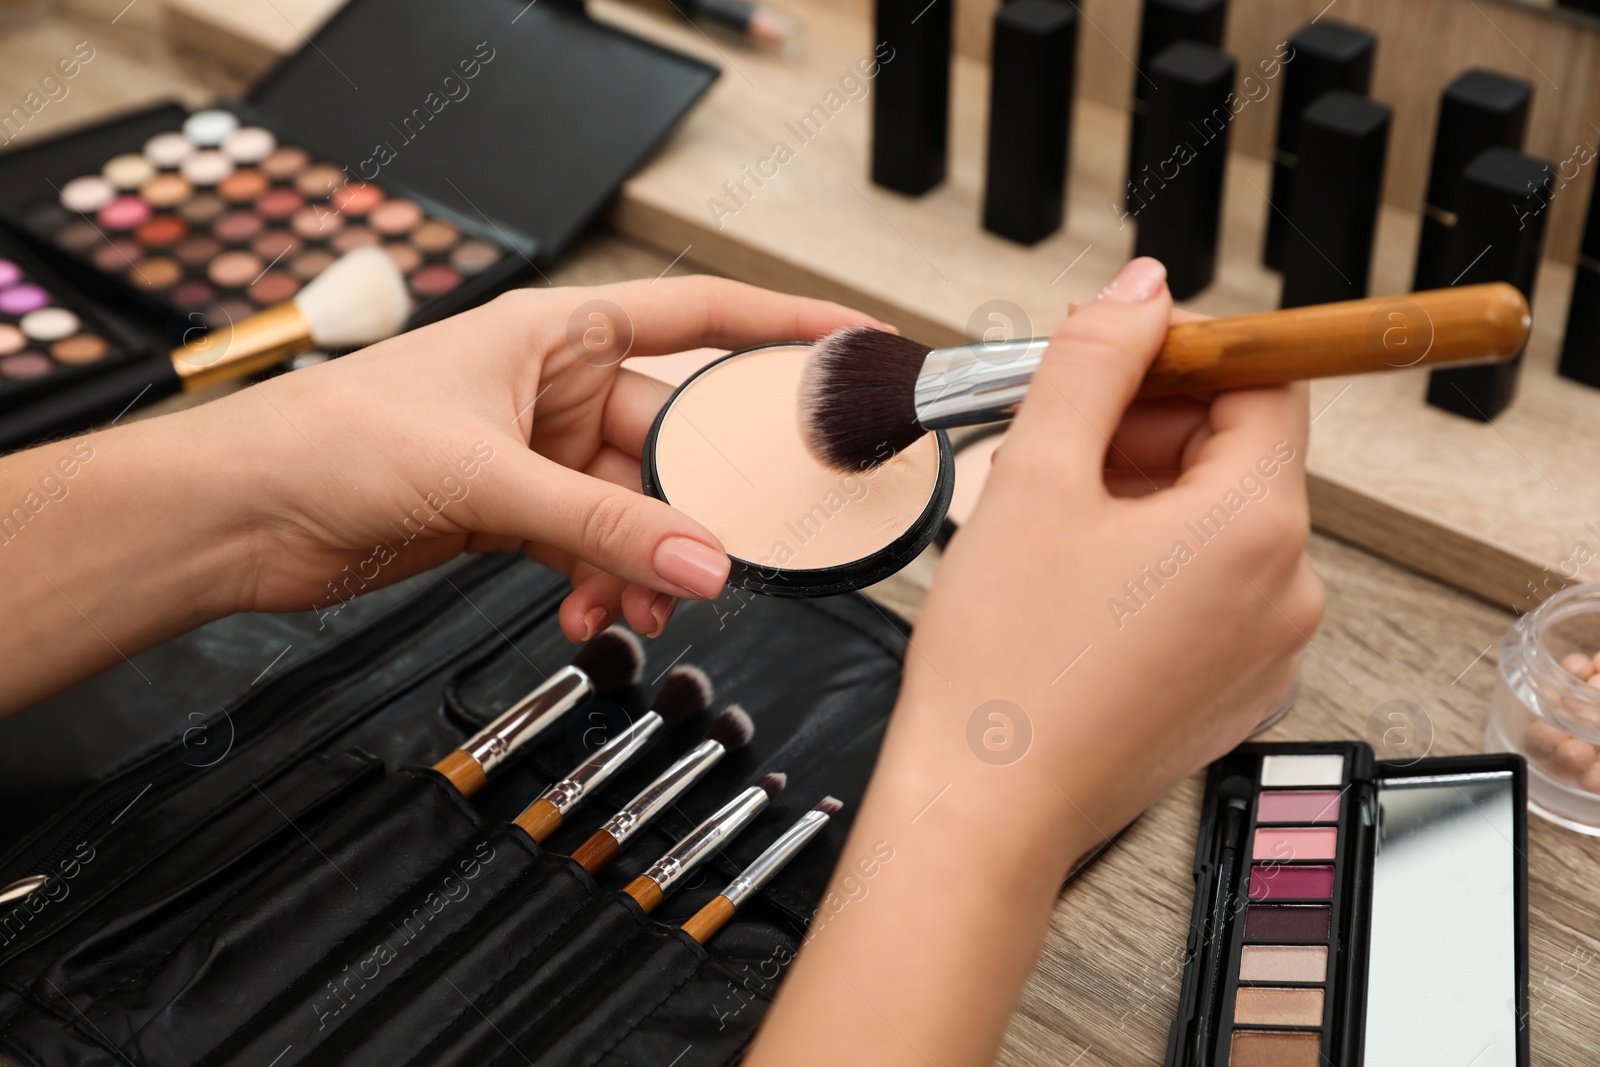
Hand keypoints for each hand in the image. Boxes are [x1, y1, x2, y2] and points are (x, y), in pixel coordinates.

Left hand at [193, 276, 887, 639]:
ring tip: (640, 606)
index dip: (776, 328)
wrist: (241, 513)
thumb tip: (701, 561)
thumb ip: (602, 527)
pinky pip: (592, 549)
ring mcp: (536, 456)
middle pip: (670, 441)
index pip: (692, 317)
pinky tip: (593, 614)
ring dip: (645, 563)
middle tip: (732, 549)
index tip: (847, 343)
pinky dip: (602, 585)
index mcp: (555, 334)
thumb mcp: (486, 476)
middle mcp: (554, 389)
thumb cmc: (331, 439)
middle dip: (699, 504)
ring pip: (633, 509)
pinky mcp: (511, 515)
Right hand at [749, 257, 1322, 1066]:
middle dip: (1144, 430)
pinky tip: (1070, 581)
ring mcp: (1266, 650)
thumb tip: (1143, 291)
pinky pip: (1208, 594)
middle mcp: (1287, 590)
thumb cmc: (1003, 666)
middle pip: (1237, 455)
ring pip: (1215, 526)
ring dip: (1137, 497)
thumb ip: (1096, 360)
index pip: (1262, 385)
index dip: (1181, 359)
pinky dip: (1149, 566)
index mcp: (1256, 525)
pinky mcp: (1231, 692)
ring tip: (1045, 519)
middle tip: (1050, 444)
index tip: (1110, 364)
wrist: (983, 810)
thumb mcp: (1037, 476)